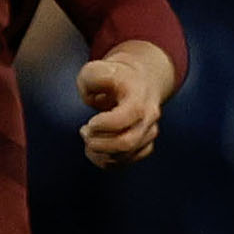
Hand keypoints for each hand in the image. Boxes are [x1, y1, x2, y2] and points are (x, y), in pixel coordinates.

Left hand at [77, 39, 172, 168]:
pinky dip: (103, 160)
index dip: (103, 124)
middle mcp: (149, 117)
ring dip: (97, 151)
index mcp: (139, 97)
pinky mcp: (143, 146)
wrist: (138, 81)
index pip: (126, 118)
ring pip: (123, 157)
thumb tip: (96, 99)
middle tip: (84, 130)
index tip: (91, 120)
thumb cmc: (112, 76)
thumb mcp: (96, 70)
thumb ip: (92, 79)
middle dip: (97, 143)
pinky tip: (94, 147)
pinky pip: (122, 163)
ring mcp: (148, 133)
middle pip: (126, 143)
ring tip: (88, 134)